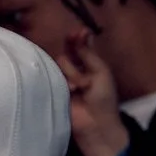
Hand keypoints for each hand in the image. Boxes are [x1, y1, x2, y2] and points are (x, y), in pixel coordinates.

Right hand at [63, 30, 129, 155]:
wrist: (95, 124)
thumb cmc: (104, 98)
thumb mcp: (101, 72)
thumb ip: (89, 53)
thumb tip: (84, 31)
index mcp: (90, 65)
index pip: (79, 46)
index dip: (77, 38)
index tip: (78, 32)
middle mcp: (75, 70)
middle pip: (67, 51)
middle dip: (72, 49)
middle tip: (75, 44)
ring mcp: (64, 79)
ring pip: (61, 62)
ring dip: (72, 71)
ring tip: (81, 86)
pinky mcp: (54, 88)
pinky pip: (52, 74)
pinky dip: (64, 80)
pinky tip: (73, 89)